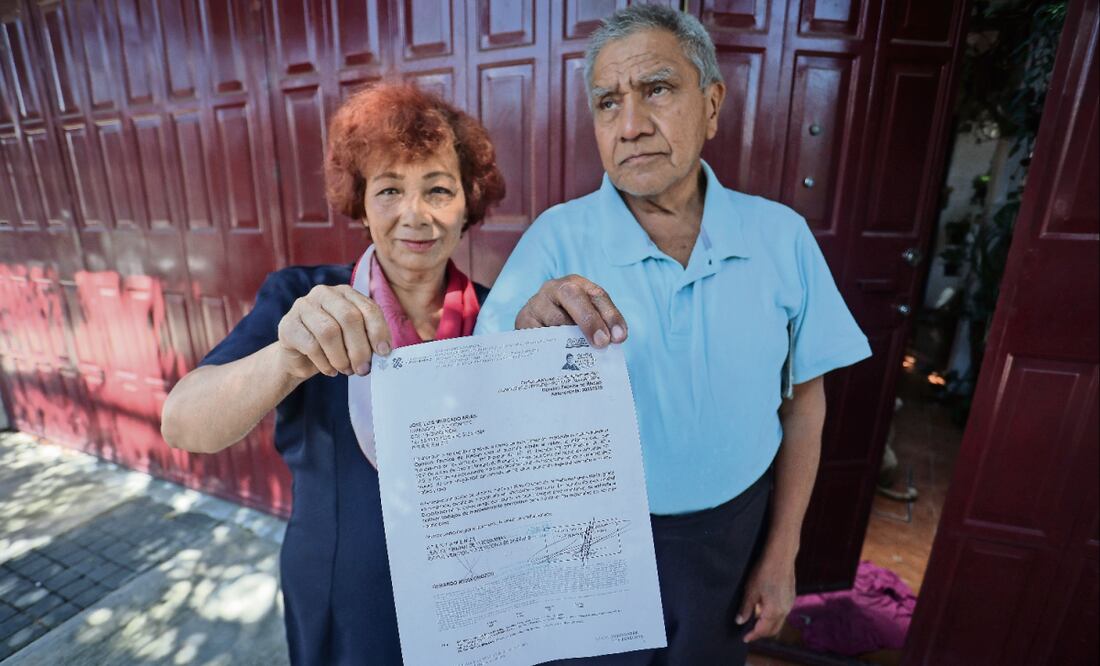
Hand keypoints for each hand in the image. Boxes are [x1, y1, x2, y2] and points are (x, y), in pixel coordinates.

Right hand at [276, 284, 391, 378]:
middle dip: (360, 348)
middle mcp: (324, 293)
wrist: (300, 358)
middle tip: (363, 369)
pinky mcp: (288, 324)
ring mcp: (303, 306)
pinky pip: (311, 345)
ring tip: (346, 370)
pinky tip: (330, 370)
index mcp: (346, 293)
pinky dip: (325, 363)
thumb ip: (369, 339)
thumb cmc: (333, 346)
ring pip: (329, 331)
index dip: (378, 331)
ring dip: (341, 357)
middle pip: (349, 317)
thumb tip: (384, 352)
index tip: (384, 352)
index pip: (368, 307)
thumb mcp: (355, 339)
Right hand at [515, 275, 627, 347]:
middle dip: (590, 320)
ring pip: (555, 319)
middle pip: (572, 296)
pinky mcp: (523, 320)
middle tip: (602, 343)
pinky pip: (538, 335)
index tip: (619, 337)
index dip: (611, 315)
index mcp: (576, 284)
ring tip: (581, 354)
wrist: (536, 324)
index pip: (597, 295)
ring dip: (571, 338)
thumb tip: (607, 344)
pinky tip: (560, 358)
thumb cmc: (567, 322)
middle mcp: (554, 288)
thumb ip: (599, 326)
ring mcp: (537, 303)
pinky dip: (552, 347)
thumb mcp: (586, 318)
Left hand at [736, 550, 795, 642]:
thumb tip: (739, 621)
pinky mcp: (791, 597)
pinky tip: (765, 610)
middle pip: (773, 630)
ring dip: (768, 625)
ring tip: (755, 622)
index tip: (744, 638)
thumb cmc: (764, 571)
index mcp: (774, 611)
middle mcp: (784, 611)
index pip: (762, 630)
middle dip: (761, 633)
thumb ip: (745, 608)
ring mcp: (789, 604)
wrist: (780, 557)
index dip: (753, 635)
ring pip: (779, 622)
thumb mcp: (751, 590)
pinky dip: (773, 616)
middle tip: (749, 633)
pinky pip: (782, 613)